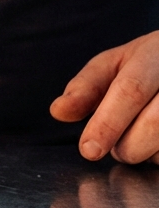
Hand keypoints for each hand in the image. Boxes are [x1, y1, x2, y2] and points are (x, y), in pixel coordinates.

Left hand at [51, 31, 158, 163]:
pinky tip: (157, 144)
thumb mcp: (113, 65)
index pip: (130, 91)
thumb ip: (85, 88)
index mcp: (155, 54)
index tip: (88, 150)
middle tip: (114, 147)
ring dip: (147, 153)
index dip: (108, 123)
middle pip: (154, 123)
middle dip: (127, 145)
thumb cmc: (148, 65)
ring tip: (138, 140)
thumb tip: (58, 111)